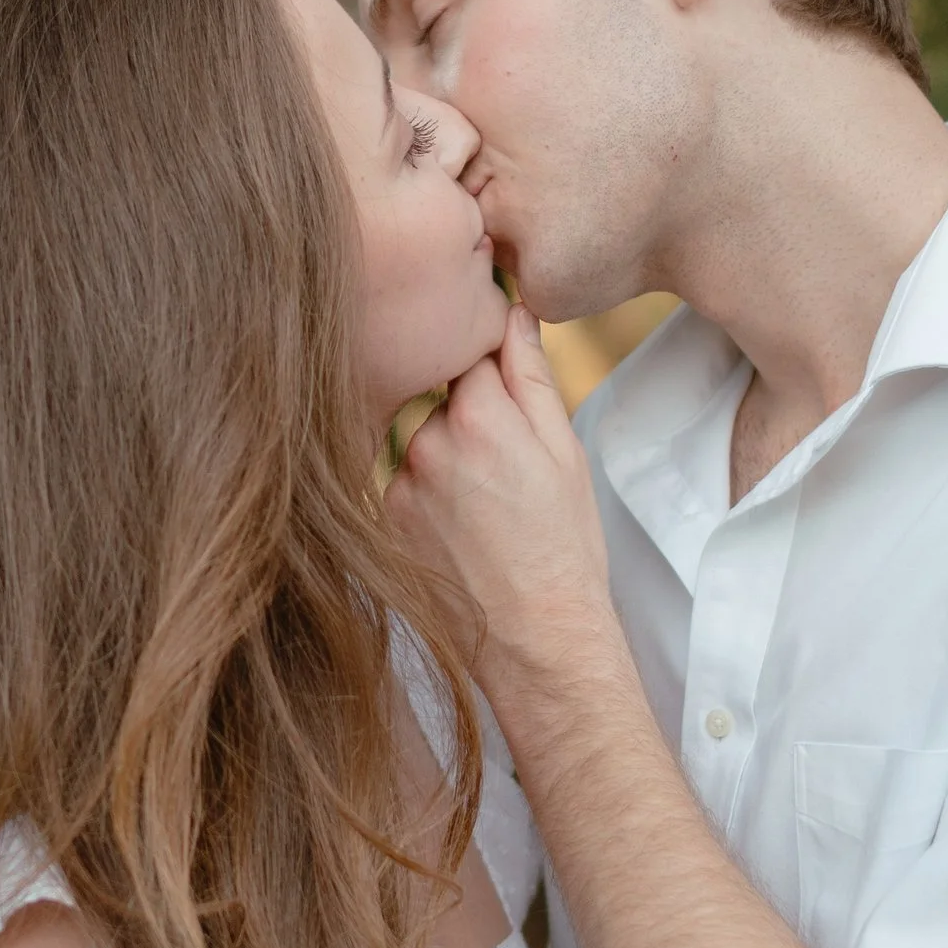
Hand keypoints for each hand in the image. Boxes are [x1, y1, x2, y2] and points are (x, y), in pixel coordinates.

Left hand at [389, 304, 620, 709]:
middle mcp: (428, 442)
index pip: (468, 351)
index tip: (504, 392)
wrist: (536, 637)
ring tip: (483, 506)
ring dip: (443, 454)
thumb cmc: (563, 546)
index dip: (489, 368)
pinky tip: (458, 528)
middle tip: (504, 468)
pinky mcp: (382, 516)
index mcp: (481, 416)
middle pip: (438, 394)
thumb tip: (513, 310)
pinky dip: (425, 492)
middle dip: (466, 413)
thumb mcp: (565, 453)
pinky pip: (401, 479)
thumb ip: (532, 376)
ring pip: (418, 437)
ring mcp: (399, 481)